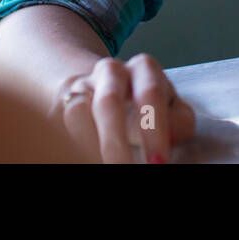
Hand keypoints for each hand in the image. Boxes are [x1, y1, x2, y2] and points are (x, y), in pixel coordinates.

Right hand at [56, 53, 194, 163]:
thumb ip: (179, 121)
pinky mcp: (59, 103)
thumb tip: (171, 136)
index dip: (154, 131)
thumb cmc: (150, 105)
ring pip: (76, 112)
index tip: (157, 162)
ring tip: (101, 162)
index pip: (150, 94)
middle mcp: (110, 71)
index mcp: (144, 69)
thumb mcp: (172, 108)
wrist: (107, 86)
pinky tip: (83, 157)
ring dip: (88, 145)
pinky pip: (58, 125)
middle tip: (124, 170)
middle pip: (108, 102)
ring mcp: (81, 85)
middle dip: (116, 143)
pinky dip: (71, 146)